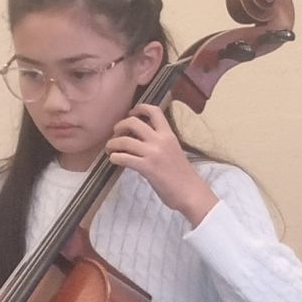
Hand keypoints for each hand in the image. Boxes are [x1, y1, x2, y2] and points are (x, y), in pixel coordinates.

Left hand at [108, 103, 218, 226]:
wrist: (191, 193)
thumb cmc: (183, 176)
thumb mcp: (174, 151)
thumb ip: (159, 143)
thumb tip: (141, 139)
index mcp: (169, 135)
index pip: (154, 111)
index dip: (139, 108)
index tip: (131, 113)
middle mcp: (161, 141)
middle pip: (133, 122)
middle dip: (120, 126)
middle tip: (116, 134)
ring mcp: (153, 154)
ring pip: (125, 140)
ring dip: (112, 143)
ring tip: (110, 149)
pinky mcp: (147, 168)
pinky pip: (124, 158)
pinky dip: (115, 157)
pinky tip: (114, 159)